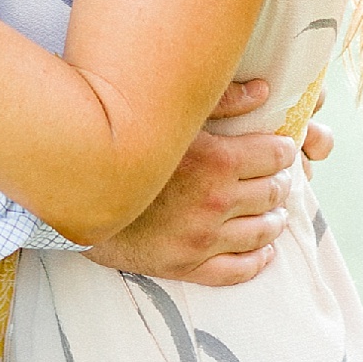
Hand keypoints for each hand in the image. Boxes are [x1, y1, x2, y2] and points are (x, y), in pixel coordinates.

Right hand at [86, 78, 301, 285]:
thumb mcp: (173, 114)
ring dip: (275, 219)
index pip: (275, 157)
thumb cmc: (126, 142)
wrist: (79, 189)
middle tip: (279, 176)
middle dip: (281, 182)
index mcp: (218, 162)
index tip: (282, 148)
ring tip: (275, 210)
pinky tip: (264, 250)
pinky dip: (257, 260)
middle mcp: (215, 203)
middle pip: (272, 193)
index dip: (283, 151)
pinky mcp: (187, 266)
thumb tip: (264, 91)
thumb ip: (222, 99)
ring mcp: (202, 239)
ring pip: (261, 232)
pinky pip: (237, 271)